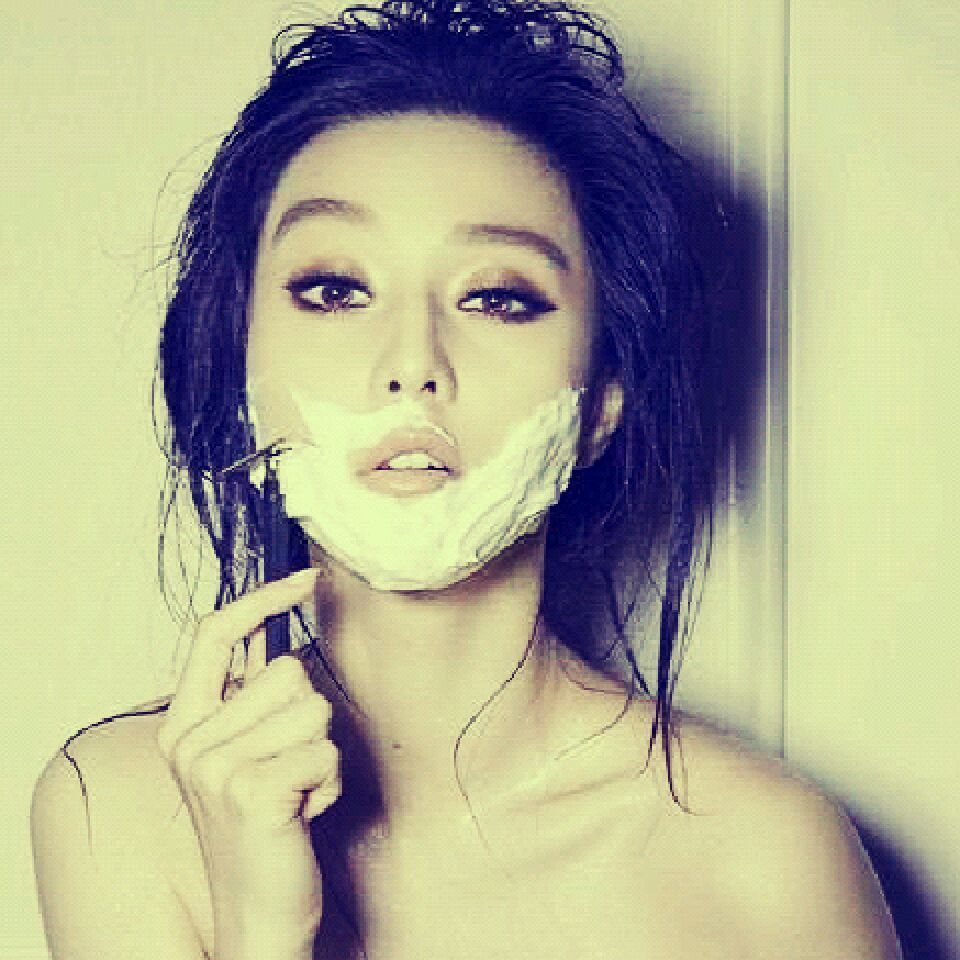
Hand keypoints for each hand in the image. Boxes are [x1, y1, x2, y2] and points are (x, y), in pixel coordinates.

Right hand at [156, 568, 339, 959]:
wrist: (255, 913)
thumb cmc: (260, 826)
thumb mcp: (241, 753)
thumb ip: (248, 694)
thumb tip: (271, 627)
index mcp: (182, 724)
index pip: (214, 634)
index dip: (262, 599)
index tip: (306, 579)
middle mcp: (191, 741)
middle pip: (286, 671)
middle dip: (306, 716)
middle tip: (287, 767)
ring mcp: (217, 767)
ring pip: (314, 708)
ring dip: (320, 751)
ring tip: (295, 790)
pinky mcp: (253, 791)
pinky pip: (325, 750)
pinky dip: (328, 782)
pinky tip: (304, 812)